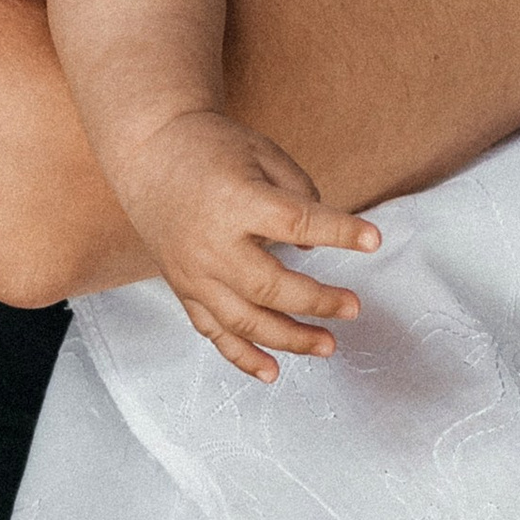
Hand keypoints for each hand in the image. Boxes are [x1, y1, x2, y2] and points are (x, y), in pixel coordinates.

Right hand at [116, 111, 380, 382]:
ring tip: (328, 345)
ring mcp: (193, 271)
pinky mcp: (182, 286)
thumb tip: (315, 249)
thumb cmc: (210, 146)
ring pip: (243, 320)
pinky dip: (242, 356)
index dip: (340, 232)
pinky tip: (272, 373)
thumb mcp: (261, 151)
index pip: (297, 222)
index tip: (374, 240)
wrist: (146, 150)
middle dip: (317, 301)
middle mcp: (211, 243)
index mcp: (236, 200)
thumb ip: (297, 194)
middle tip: (353, 307)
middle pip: (270, 286)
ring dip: (289, 339)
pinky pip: (212, 331)